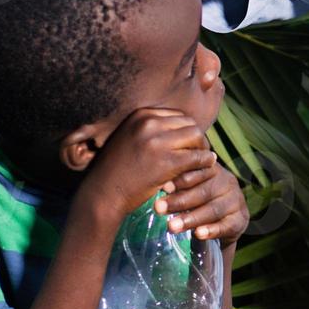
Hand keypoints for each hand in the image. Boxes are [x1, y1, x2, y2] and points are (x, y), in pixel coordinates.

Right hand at [74, 107, 216, 233]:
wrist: (102, 193)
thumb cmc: (116, 169)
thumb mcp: (129, 138)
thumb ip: (150, 130)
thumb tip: (179, 129)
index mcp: (141, 115)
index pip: (177, 116)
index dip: (186, 130)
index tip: (188, 143)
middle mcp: (149, 123)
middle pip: (189, 124)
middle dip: (197, 138)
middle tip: (199, 152)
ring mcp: (158, 141)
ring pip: (196, 137)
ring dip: (202, 148)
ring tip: (201, 160)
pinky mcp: (166, 161)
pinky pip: (196, 157)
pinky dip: (205, 162)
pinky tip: (207, 166)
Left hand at [154, 158, 247, 246]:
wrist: (222, 223)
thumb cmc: (197, 202)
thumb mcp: (188, 190)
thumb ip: (178, 185)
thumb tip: (159, 184)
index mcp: (214, 169)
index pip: (198, 171)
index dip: (180, 180)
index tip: (163, 188)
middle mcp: (228, 182)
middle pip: (203, 191)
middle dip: (179, 201)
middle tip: (158, 208)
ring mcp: (237, 201)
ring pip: (213, 209)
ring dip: (191, 218)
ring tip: (171, 227)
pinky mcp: (241, 220)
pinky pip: (226, 225)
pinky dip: (212, 230)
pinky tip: (198, 234)